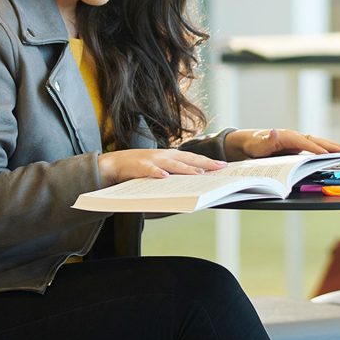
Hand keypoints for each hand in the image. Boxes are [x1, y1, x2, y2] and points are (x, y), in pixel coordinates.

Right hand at [98, 149, 226, 185]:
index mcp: (171, 156)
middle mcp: (164, 155)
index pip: (194, 158)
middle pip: (188, 159)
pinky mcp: (139, 166)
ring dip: (186, 169)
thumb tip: (194, 183)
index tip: (224, 166)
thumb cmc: (141, 167)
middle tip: (220, 168)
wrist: (115, 163)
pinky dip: (156, 173)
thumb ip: (175, 174)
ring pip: (172, 165)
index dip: (208, 162)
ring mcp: (152, 160)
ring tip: (199, 174)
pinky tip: (164, 177)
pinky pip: (149, 170)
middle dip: (205, 163)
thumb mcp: (160, 168)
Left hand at [224, 128, 339, 160]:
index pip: (304, 142)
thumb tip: (273, 131)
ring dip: (330, 146)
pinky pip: (312, 147)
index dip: (315, 148)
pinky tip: (331, 152)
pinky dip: (323, 149)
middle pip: (314, 140)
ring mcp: (296, 142)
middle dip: (329, 145)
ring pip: (316, 142)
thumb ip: (266, 140)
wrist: (249, 143)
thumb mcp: (257, 145)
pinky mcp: (296, 147)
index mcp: (286, 136)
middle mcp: (293, 137)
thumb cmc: (253, 145)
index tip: (326, 154)